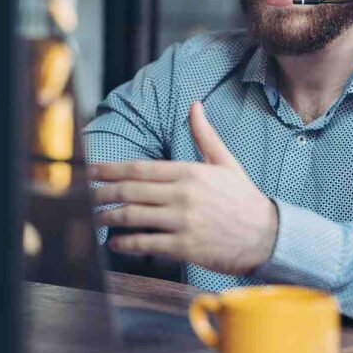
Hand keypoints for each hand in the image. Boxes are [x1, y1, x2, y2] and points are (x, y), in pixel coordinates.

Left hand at [91, 102, 278, 274]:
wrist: (267, 236)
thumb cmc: (244, 199)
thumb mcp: (225, 163)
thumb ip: (205, 135)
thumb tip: (195, 105)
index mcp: (189, 172)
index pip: (140, 168)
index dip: (112, 169)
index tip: (93, 170)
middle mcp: (183, 195)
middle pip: (131, 191)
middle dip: (103, 192)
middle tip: (86, 195)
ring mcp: (182, 221)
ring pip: (134, 216)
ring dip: (110, 217)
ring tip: (96, 218)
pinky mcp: (185, 246)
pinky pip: (147, 243)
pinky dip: (126, 243)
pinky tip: (115, 243)